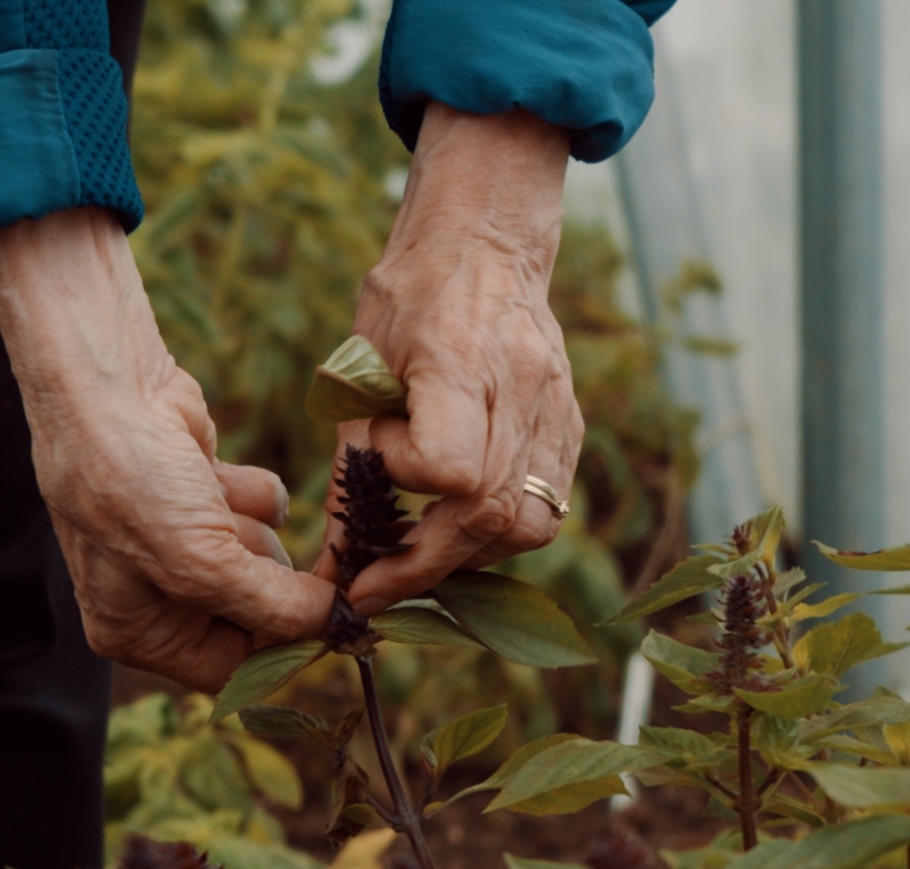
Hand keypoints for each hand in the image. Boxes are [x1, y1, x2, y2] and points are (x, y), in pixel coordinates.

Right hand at [0, 209, 333, 691]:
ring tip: (206, 496)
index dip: (281, 644)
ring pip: (265, 559)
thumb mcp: (200, 562)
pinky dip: (253, 492)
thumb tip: (333, 624)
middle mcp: (157, 594)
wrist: (108, 384)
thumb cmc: (130, 480)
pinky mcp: (206, 495)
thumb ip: (271, 606)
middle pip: (257, 613)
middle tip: (241, 539)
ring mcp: (182, 541)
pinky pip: (263, 512)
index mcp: (136, 630)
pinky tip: (215, 470)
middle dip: (263, 573)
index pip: (232, 666)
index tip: (328, 616)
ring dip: (253, 528)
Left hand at [316, 103, 583, 613]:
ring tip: (420, 554)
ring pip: (529, 526)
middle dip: (425, 564)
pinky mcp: (571, 427)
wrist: (484, 242)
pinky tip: (459, 525)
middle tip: (374, 585)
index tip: (378, 456)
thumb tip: (338, 559)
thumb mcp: (360, 367)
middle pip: (489, 515)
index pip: (451, 469)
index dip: (407, 479)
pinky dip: (499, 532)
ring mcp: (556, 411)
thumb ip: (353, 463)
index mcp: (462, 360)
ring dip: (469, 555)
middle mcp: (522, 390)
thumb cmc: (408, 297)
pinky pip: (547, 508)